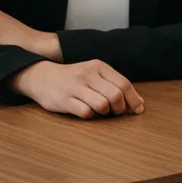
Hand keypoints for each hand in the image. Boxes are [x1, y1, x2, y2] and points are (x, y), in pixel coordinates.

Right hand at [11, 60, 143, 118]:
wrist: (42, 77)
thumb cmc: (75, 78)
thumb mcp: (95, 74)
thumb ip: (115, 85)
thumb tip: (139, 103)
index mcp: (98, 66)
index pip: (124, 84)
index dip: (134, 99)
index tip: (138, 110)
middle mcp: (87, 74)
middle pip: (115, 95)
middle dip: (120, 108)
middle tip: (116, 112)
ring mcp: (75, 87)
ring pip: (102, 105)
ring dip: (105, 113)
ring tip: (101, 111)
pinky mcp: (64, 100)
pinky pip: (86, 113)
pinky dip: (90, 116)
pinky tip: (86, 111)